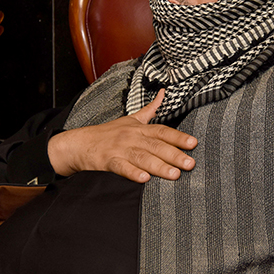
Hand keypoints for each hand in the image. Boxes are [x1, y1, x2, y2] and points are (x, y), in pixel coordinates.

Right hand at [47, 89, 196, 182]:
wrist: (79, 143)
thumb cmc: (108, 133)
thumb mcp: (131, 118)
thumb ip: (150, 109)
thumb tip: (164, 93)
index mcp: (139, 128)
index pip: (163, 131)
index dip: (178, 137)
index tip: (193, 143)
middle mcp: (131, 137)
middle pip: (156, 145)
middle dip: (174, 154)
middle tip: (190, 164)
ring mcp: (119, 149)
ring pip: (142, 157)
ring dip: (159, 166)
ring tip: (174, 175)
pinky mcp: (107, 161)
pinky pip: (121, 167)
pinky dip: (132, 173)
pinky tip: (144, 179)